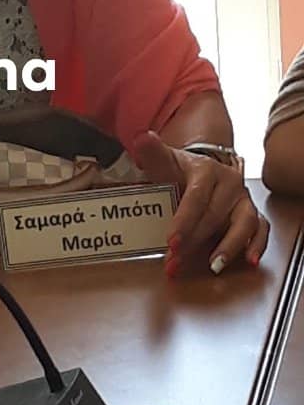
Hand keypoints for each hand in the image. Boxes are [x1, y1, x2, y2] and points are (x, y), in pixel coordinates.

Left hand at [133, 131, 268, 275]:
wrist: (199, 170)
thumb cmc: (179, 170)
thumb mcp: (164, 161)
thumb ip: (152, 152)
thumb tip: (142, 138)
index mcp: (206, 169)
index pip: (196, 197)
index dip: (184, 221)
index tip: (171, 242)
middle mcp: (229, 183)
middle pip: (214, 215)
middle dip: (194, 242)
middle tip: (174, 262)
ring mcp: (243, 199)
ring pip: (243, 223)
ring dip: (229, 247)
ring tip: (213, 266)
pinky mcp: (252, 213)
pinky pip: (261, 229)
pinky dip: (257, 245)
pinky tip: (248, 260)